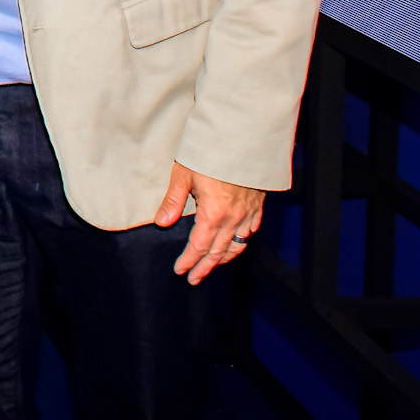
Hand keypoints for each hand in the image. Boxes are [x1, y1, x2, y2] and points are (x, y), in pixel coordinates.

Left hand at [155, 161, 264, 284]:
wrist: (243, 140)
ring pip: (236, 245)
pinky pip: (250, 231)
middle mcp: (233, 218)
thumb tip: (161, 223)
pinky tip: (236, 245)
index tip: (180, 271)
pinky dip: (241, 243)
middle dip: (204, 267)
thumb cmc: (209, 154)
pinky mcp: (257, 206)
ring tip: (213, 267)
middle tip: (194, 279)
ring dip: (223, 259)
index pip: (199, 246)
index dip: (189, 260)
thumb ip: (173, 201)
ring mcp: (248, 213)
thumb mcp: (183, 174)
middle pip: (218, 251)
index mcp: (213, 214)